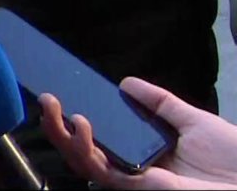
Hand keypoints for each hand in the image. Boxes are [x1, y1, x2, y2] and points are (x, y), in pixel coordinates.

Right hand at [40, 77, 236, 189]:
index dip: (75, 122)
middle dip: (57, 126)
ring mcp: (133, 180)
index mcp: (142, 155)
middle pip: (82, 152)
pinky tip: (82, 124)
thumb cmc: (231, 158)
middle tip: (46, 99)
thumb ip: (160, 102)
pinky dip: (86, 148)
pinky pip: (103, 171)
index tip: (62, 95)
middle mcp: (132, 169)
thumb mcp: (192, 120)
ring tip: (57, 108)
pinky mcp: (138, 187)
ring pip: (83, 162)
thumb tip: (126, 82)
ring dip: (63, 135)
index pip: (100, 140)